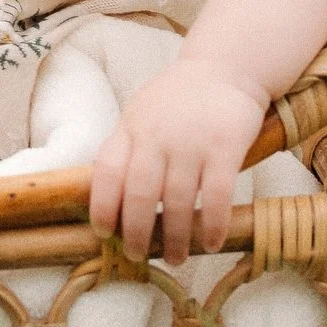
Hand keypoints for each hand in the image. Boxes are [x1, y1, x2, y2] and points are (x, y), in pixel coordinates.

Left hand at [88, 56, 271, 264]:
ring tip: (175, 258)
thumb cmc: (176, 100)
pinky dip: (212, 225)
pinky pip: (217, 195)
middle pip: (138, 194)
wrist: (224, 67)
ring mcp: (191, 142)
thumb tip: (108, 200)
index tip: (103, 233)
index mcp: (130, 129)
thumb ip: (126, 150)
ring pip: (177, 201)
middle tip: (137, 257)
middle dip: (135, 233)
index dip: (101, 206)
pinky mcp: (226, 147)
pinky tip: (211, 243)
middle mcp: (156, 137)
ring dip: (175, 238)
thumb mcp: (140, 115)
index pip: (105, 171)